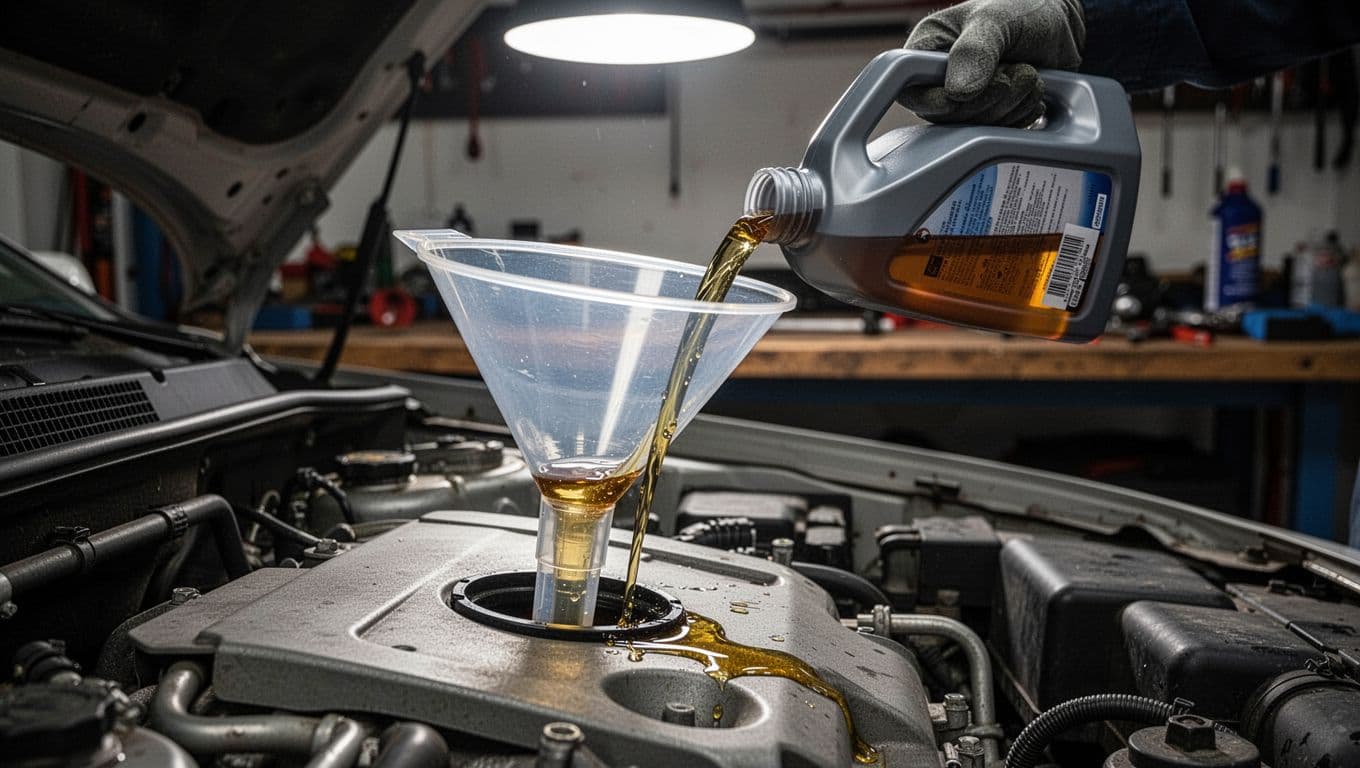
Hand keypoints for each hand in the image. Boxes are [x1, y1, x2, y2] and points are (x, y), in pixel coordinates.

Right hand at [900, 0, 1085, 126]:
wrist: (1063, 27)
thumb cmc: (1026, 10)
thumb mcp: (997, 19)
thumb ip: (974, 51)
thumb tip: (957, 93)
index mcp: (928, 47)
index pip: (908, 86)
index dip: (932, 100)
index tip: (961, 96)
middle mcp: (940, 78)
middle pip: (944, 115)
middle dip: (986, 99)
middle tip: (1017, 71)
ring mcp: (964, 100)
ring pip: (972, 128)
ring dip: (1009, 106)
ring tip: (1030, 75)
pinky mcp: (988, 115)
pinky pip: (995, 133)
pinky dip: (1018, 117)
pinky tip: (1031, 94)